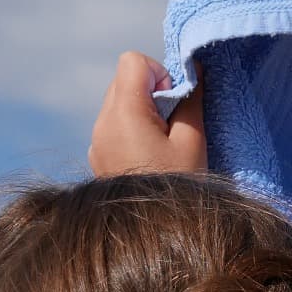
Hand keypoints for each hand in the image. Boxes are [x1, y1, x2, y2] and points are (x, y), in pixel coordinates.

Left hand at [87, 51, 206, 175]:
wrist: (153, 230)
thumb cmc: (178, 185)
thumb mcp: (193, 142)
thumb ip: (192, 100)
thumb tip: (195, 71)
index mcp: (123, 113)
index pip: (132, 61)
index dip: (159, 73)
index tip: (173, 101)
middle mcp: (102, 123)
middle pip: (123, 80)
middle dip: (151, 91)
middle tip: (171, 123)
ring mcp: (96, 140)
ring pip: (117, 102)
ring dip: (141, 111)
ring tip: (160, 143)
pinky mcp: (97, 155)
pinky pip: (113, 125)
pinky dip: (131, 128)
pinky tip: (147, 155)